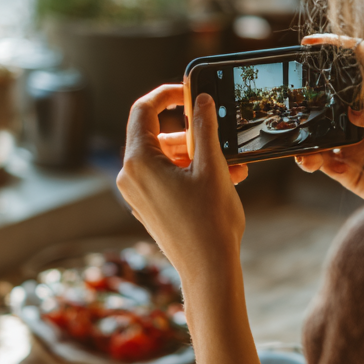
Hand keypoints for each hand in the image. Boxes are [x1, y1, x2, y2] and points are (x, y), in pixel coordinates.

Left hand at [116, 85, 246, 277]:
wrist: (208, 270)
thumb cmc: (210, 222)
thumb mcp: (212, 166)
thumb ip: (205, 127)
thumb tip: (201, 100)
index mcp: (139, 162)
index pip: (144, 110)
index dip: (166, 94)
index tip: (189, 93)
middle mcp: (130, 177)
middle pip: (158, 136)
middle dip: (192, 133)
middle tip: (219, 134)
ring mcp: (138, 195)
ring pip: (165, 159)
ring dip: (197, 156)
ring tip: (233, 165)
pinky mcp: (149, 208)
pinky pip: (167, 179)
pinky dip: (191, 174)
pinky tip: (223, 180)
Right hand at [296, 34, 363, 200]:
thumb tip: (354, 109)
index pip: (356, 63)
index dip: (332, 49)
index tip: (309, 43)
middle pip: (328, 100)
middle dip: (306, 101)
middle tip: (293, 103)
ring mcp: (355, 144)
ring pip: (320, 135)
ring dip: (307, 139)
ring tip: (303, 148)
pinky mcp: (352, 171)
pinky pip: (327, 165)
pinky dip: (318, 163)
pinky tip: (317, 162)